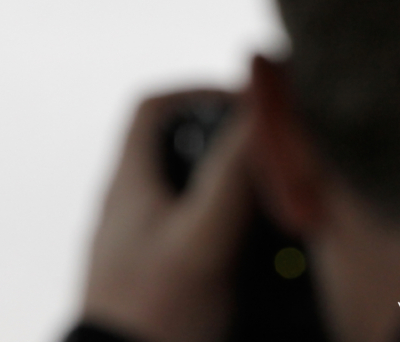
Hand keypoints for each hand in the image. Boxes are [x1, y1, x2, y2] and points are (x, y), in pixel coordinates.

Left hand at [81, 89, 256, 341]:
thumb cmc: (155, 308)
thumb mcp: (201, 237)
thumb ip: (230, 176)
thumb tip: (259, 111)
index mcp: (129, 181)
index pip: (153, 106)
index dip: (199, 91)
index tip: (245, 105)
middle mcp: (130, 201)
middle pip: (179, 142)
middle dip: (228, 141)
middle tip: (268, 154)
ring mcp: (142, 234)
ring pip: (191, 184)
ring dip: (232, 183)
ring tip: (270, 198)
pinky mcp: (157, 264)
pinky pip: (195, 222)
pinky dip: (227, 221)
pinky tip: (255, 241)